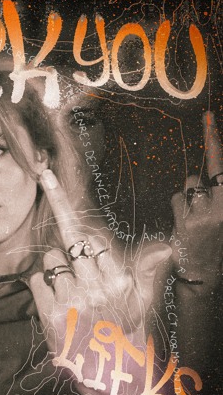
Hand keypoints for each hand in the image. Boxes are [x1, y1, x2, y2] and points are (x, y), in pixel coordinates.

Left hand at [29, 169, 170, 394]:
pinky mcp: (49, 317)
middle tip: (60, 216)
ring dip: (58, 267)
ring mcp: (70, 302)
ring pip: (51, 259)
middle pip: (69, 239)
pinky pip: (35, 281)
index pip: (90, 232)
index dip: (64, 201)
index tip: (46, 174)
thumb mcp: (146, 304)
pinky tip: (58, 301)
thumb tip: (164, 248)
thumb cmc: (129, 339)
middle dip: (65, 230)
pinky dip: (42, 285)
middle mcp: (95, 287)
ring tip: (73, 289)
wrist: (113, 384)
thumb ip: (151, 271)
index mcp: (121, 279)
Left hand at [171, 111, 222, 287]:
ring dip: (189, 196)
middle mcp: (222, 208)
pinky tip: (184, 222)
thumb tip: (211, 178)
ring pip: (189, 186)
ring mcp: (203, 215)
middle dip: (200, 179)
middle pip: (203, 175)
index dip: (214, 141)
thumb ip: (218, 196)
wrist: (205, 276)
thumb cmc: (218, 245)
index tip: (208, 119)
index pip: (222, 168)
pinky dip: (178, 206)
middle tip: (202, 166)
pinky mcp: (185, 222)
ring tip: (194, 217)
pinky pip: (177, 199)